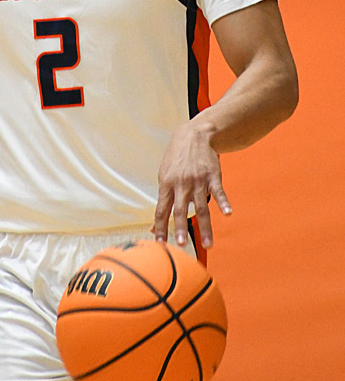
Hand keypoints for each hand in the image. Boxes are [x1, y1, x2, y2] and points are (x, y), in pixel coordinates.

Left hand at [153, 123, 231, 248]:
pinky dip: (223, 202)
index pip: (162, 210)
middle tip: (181, 245)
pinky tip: (227, 213)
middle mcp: (181, 184)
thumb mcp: (164, 176)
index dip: (160, 227)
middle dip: (180, 228)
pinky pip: (218, 191)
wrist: (194, 135)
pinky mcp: (212, 176)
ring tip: (207, 244)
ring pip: (201, 207)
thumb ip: (162, 200)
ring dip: (205, 227)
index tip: (160, 243)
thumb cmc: (177, 159)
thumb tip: (154, 226)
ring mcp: (197, 180)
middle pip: (180, 210)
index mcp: (166, 184)